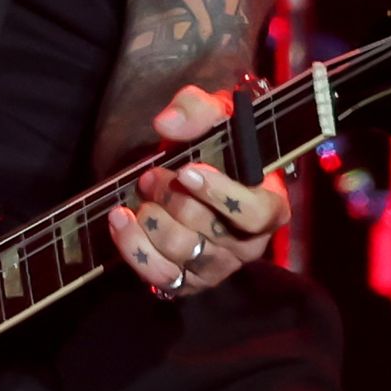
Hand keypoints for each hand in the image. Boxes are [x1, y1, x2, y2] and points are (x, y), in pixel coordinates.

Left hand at [104, 84, 289, 299]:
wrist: (194, 169)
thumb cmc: (216, 143)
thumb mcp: (215, 114)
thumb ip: (198, 108)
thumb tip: (168, 123)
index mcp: (270, 205)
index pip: (255, 213)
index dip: (220, 195)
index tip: (187, 171)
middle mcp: (250, 244)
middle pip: (209, 231)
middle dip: (172, 198)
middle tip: (150, 176)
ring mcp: (219, 266)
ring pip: (181, 252)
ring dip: (151, 220)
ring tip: (139, 195)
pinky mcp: (189, 282)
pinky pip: (160, 276)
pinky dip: (134, 248)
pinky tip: (121, 221)